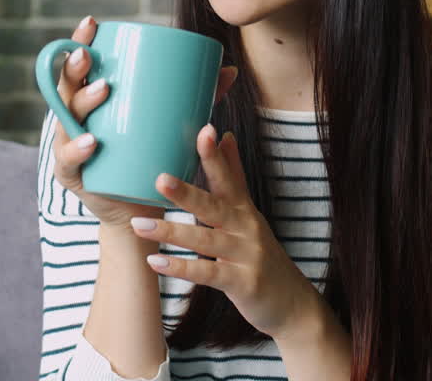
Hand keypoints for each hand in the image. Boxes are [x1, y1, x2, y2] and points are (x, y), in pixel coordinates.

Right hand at [49, 16, 237, 229]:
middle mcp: (74, 120)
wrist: (141, 208)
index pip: (79, 66)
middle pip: (66, 87)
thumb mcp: (174, 125)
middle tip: (92, 57)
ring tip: (104, 90)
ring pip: (66, 120)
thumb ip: (199, 99)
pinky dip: (78, 150)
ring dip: (83, 102)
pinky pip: (68, 161)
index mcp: (90, 101)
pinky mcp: (72, 177)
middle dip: (76, 68)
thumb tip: (231, 70)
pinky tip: (92, 142)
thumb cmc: (154, 158)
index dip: (80, 42)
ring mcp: (68, 147)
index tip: (93, 23)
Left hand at [127, 125, 323, 340]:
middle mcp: (246, 228)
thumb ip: (235, 176)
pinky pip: (208, 274)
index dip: (216, 156)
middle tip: (159, 178)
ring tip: (139, 224)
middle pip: (214, 206)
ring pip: (204, 240)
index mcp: (243, 209)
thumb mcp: (250, 213)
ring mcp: (246, 255)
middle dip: (187, 192)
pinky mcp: (242, 283)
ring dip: (171, 233)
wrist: (292, 302)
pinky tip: (155, 262)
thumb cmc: (261, 254)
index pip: (228, 177)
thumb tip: (226, 135)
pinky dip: (181, 268)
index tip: (205, 130)